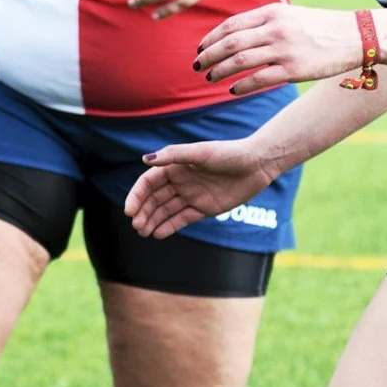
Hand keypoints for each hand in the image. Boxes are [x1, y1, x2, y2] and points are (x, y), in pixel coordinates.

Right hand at [125, 138, 280, 239]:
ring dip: (153, 221)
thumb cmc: (228, 153)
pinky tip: (158, 234)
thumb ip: (173, 156)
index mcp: (175, 166)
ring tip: (143, 233)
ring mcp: (191, 196)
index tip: (129, 210)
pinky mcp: (204, 208)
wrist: (257, 164)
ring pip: (166, 211)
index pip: (148, 183)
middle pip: (154, 199)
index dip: (137, 196)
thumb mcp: (200, 152)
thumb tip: (145, 160)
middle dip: (143, 212)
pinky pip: (182, 219)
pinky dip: (170, 226)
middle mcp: (180, 182)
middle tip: (136, 226)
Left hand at [192, 3, 361, 95]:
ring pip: (238, 62)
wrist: (355, 36)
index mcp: (271, 12)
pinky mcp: (294, 69)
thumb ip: (262, 22)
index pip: (230, 25)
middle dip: (207, 56)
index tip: (199, 49)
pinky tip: (232, 90)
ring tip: (209, 78)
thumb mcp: (289, 14)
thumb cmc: (319, 27)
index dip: (210, 38)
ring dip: (218, 71)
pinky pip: (257, 79)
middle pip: (229, 44)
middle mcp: (275, 29)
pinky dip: (240, 86)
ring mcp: (284, 49)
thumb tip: (232, 35)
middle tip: (196, 66)